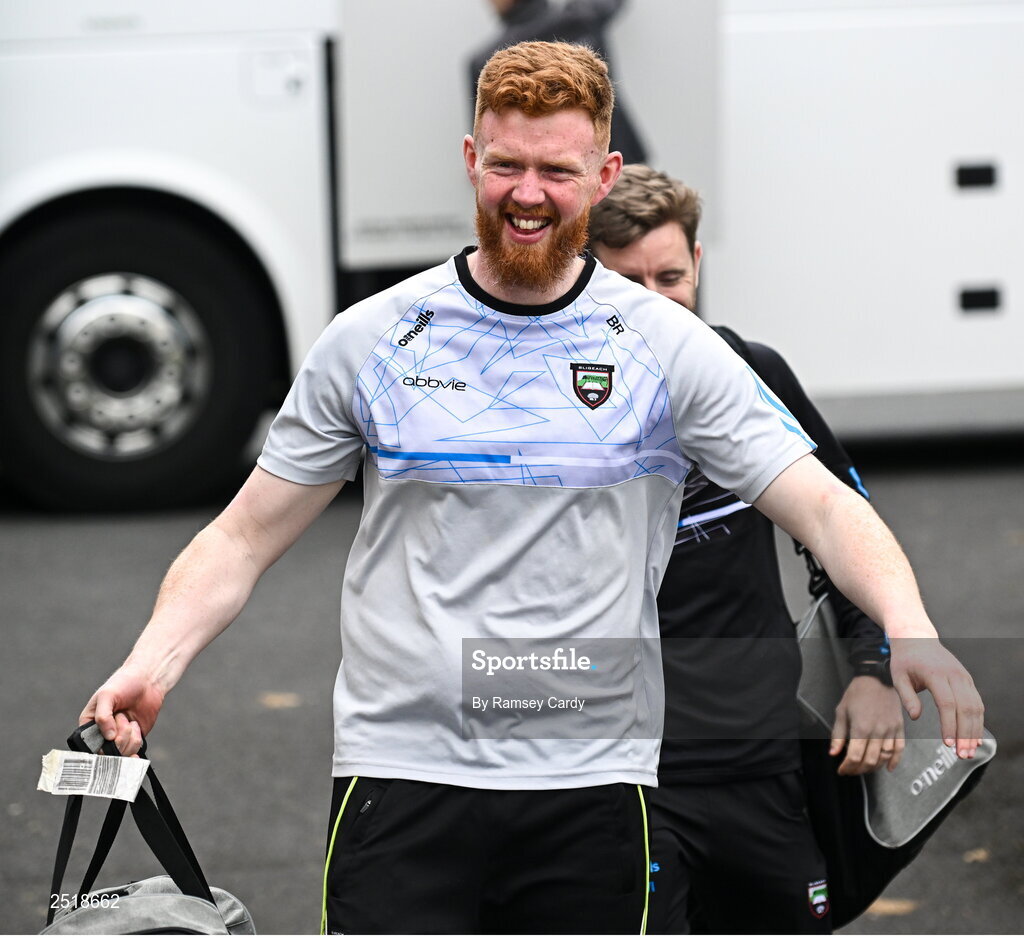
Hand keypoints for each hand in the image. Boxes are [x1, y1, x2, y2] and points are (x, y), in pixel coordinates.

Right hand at [79, 663, 164, 755]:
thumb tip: (109, 738)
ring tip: (129, 720)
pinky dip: (136, 740)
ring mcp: (118, 738)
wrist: (147, 681)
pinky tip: (136, 725)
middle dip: (118, 738)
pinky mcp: (132, 739)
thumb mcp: (107, 695)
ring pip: (121, 753)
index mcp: (88, 725)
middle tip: (122, 718)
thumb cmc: (123, 684)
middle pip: (106, 754)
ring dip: (128, 737)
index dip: (99, 747)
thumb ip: (102, 716)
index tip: (110, 737)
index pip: (88, 747)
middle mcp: (101, 735)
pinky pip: (133, 750)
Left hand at [830, 676, 904, 774]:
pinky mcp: (899, 727)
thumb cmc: (857, 693)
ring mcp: (890, 730)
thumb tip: (833, 753)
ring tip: (864, 768)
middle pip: (870, 761)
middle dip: (858, 770)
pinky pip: (900, 749)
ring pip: (884, 757)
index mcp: (861, 727)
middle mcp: (877, 731)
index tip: (841, 770)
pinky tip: (888, 768)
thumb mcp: (841, 711)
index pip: (854, 756)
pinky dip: (895, 761)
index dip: (847, 767)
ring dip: (874, 767)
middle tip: (851, 771)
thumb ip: (838, 735)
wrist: (877, 678)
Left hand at [888, 637, 983, 758]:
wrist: (916, 638)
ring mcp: (964, 677)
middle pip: (966, 708)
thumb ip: (906, 697)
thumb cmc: (904, 660)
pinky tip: (974, 738)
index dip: (949, 725)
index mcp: (935, 673)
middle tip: (961, 755)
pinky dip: (977, 722)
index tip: (946, 744)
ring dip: (974, 731)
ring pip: (976, 707)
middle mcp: (954, 675)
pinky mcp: (967, 680)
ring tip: (967, 752)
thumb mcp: (897, 676)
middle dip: (965, 734)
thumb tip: (915, 717)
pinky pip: (977, 703)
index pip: (947, 703)